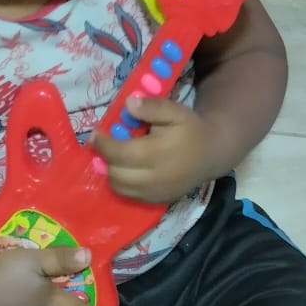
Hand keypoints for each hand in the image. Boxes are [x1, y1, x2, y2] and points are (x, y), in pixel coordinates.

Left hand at [89, 96, 208, 202]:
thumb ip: (152, 107)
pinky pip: (130, 195)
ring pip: (119, 187)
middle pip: (116, 173)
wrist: (211, 155)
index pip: (120, 153)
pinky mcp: (157, 200)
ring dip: (112, 171)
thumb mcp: (176, 111)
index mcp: (159, 153)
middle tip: (105, 144)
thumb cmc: (191, 130)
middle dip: (106, 158)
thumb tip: (128, 104)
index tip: (95, 134)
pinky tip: (129, 168)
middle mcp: (155, 177)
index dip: (103, 144)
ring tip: (116, 156)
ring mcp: (155, 192)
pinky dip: (123, 182)